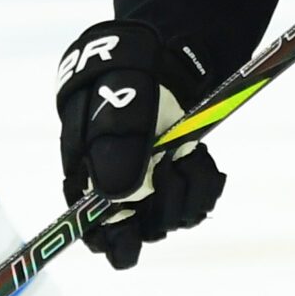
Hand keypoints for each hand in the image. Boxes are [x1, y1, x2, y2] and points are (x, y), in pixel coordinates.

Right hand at [55, 20, 224, 269]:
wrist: (161, 54)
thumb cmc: (124, 75)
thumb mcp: (115, 102)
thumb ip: (113, 145)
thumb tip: (117, 196)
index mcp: (89, 178)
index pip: (95, 233)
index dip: (112, 241)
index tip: (132, 232)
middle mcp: (121, 190)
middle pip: (141, 232)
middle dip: (162, 205)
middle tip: (167, 166)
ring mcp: (153, 185)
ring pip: (174, 218)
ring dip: (186, 190)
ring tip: (184, 153)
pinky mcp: (181, 177)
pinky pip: (199, 201)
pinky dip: (205, 182)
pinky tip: (198, 156)